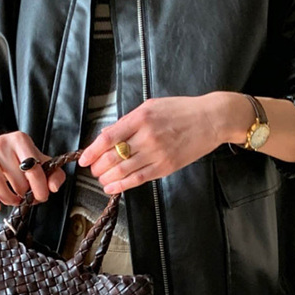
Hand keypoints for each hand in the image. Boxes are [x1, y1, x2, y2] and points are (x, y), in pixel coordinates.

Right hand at [0, 131, 65, 211]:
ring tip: (14, 201)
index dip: (39, 189)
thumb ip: (54, 174)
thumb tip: (53, 187)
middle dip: (24, 195)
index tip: (40, 197)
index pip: (34, 170)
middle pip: (16, 178)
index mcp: (20, 140)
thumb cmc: (20, 157)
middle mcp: (1, 142)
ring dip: (8, 198)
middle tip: (26, 199)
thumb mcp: (40, 161)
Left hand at [77, 95, 227, 193]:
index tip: (84, 159)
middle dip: (98, 167)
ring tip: (102, 180)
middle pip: (113, 156)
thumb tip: (108, 134)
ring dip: (108, 177)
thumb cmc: (182, 110)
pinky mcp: (166, 166)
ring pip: (123, 170)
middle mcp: (147, 136)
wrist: (211, 120)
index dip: (92, 151)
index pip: (108, 138)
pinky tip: (112, 188)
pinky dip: (122, 185)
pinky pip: (139, 179)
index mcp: (141, 118)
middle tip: (93, 170)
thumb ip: (129, 121)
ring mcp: (157, 153)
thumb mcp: (152, 107)